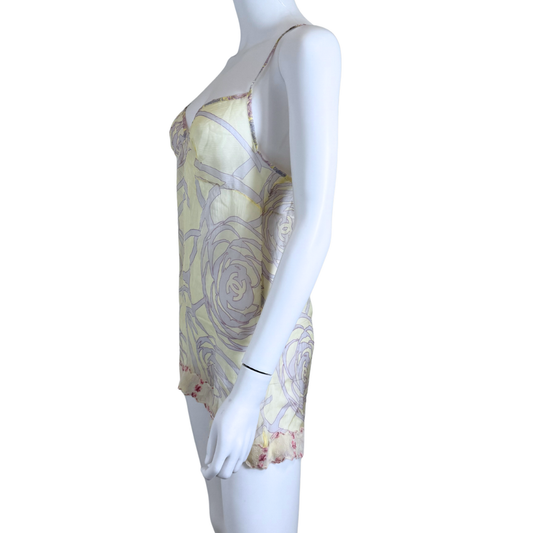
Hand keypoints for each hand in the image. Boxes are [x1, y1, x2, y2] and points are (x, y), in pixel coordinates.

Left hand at [201, 365, 270, 479]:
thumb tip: (207, 463)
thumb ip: (211, 448)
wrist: (246, 402)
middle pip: (225, 475)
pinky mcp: (249, 446)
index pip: (214, 470)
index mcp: (225, 447)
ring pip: (234, 470)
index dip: (206, 474)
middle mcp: (236, 452)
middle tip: (210, 464)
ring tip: (219, 457)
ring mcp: (244, 450)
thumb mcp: (214, 430)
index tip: (202, 468)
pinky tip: (229, 451)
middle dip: (216, 473)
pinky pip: (240, 461)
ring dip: (225, 468)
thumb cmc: (227, 412)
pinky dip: (232, 462)